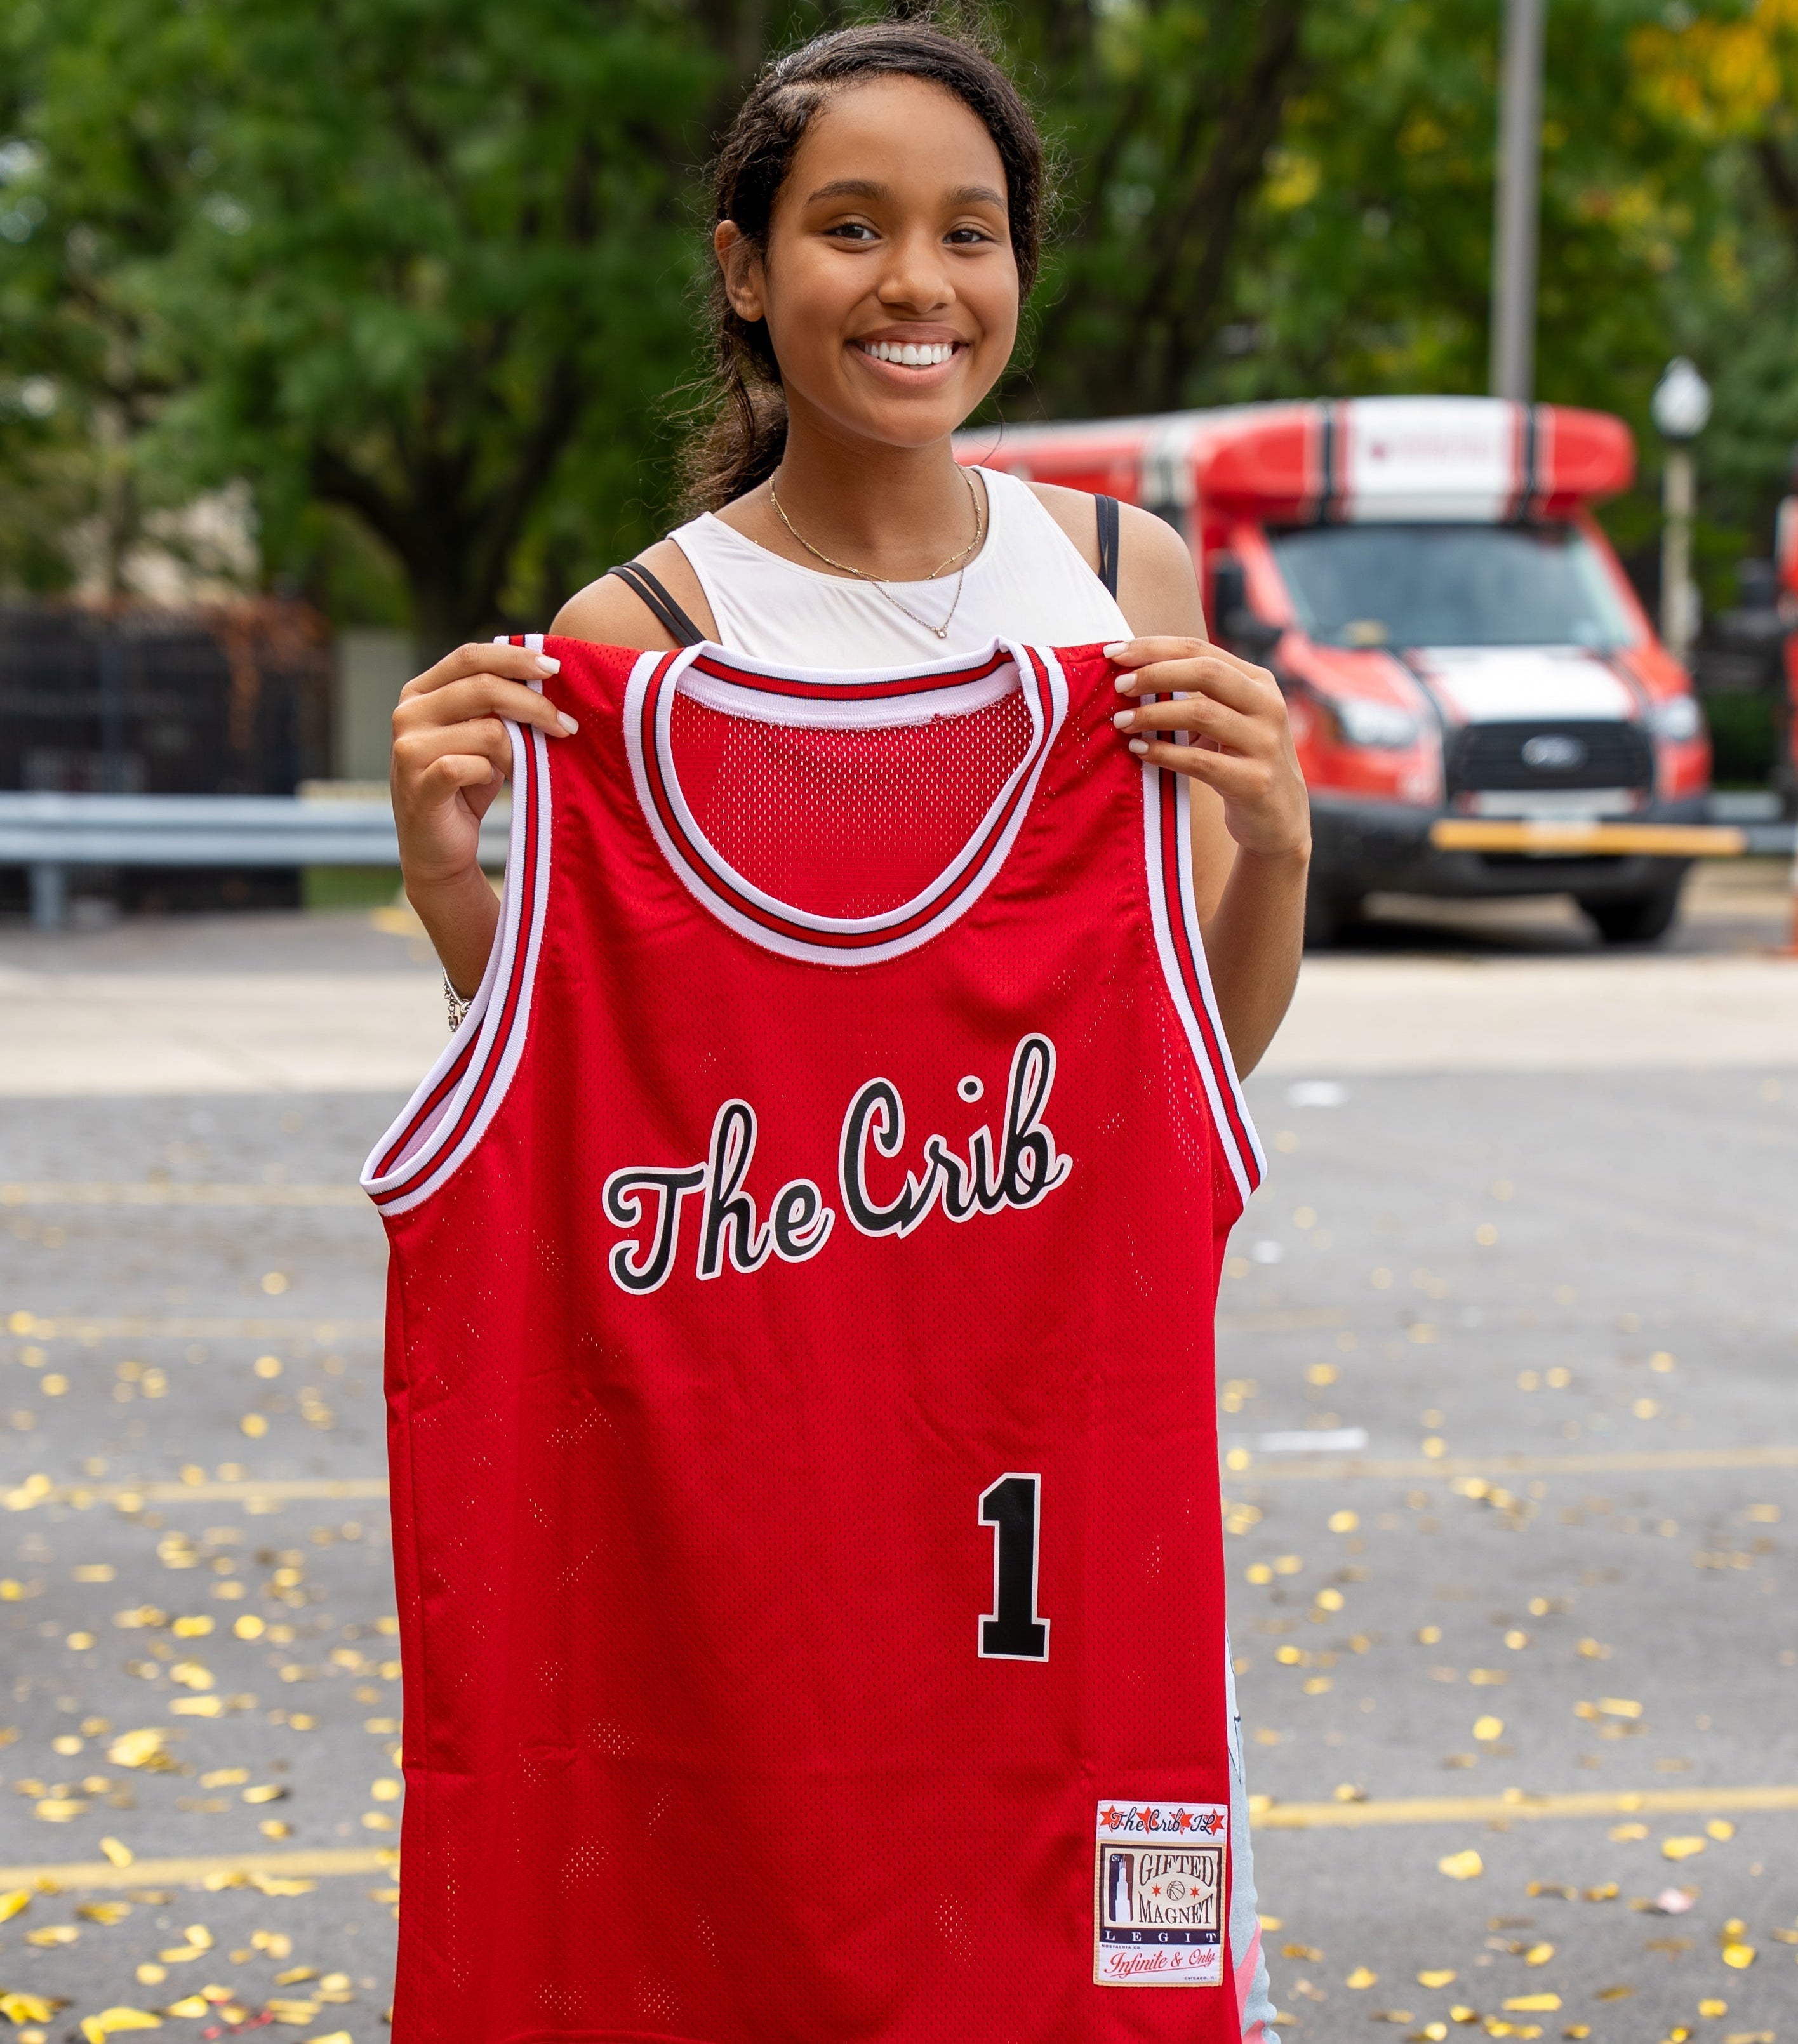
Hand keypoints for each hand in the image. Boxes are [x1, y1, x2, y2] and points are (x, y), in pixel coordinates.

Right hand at [390, 641, 577, 895]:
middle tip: (567, 724)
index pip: (470, 656)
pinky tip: (492, 783)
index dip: (515, 657)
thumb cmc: (467, 787)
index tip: (556, 669)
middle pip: (483, 686)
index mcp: (420, 692)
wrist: (440, 849)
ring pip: (486, 729)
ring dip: (520, 749)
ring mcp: (408, 749)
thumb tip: (548, 677)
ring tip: (531, 766)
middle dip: (535, 703)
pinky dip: (491, 774)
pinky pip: (471, 765)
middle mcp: (407, 713)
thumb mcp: (482, 738)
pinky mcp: (418, 785)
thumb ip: (497, 705)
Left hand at [1106, 637, 1309, 862]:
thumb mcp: (1228, 719)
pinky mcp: (1255, 781)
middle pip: (1206, 672)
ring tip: (1122, 722)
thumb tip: (1131, 674)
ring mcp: (1265, 744)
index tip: (1113, 653)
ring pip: (1203, 714)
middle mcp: (1268, 706)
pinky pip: (1200, 762)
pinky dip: (1164, 754)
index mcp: (1258, 682)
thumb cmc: (1240, 761)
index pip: (1201, 649)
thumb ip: (1197, 695)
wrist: (1279, 817)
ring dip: (1154, 715)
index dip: (1154, 648)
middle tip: (1119, 686)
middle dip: (1155, 674)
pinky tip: (1139, 751)